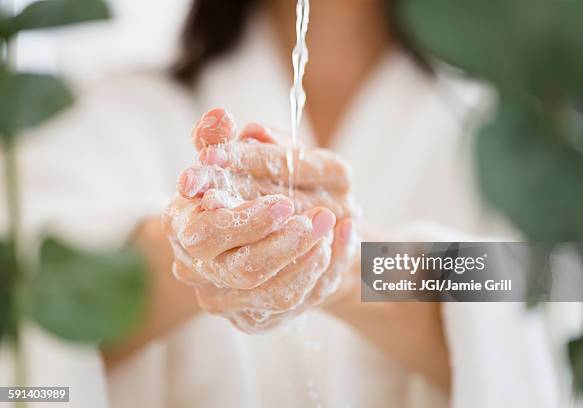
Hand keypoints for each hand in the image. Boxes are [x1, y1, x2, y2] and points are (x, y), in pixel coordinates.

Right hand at [163, 108, 358, 332]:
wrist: (272, 232)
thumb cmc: (250, 187)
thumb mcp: (239, 157)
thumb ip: (222, 138)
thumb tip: (220, 118)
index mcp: (183, 226)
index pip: (203, 234)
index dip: (242, 222)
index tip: (283, 203)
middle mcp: (199, 269)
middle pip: (241, 271)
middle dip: (284, 244)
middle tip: (320, 217)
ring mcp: (227, 299)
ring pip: (273, 293)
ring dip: (310, 258)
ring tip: (334, 226)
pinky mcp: (256, 316)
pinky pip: (295, 304)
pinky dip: (323, 272)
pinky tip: (339, 242)